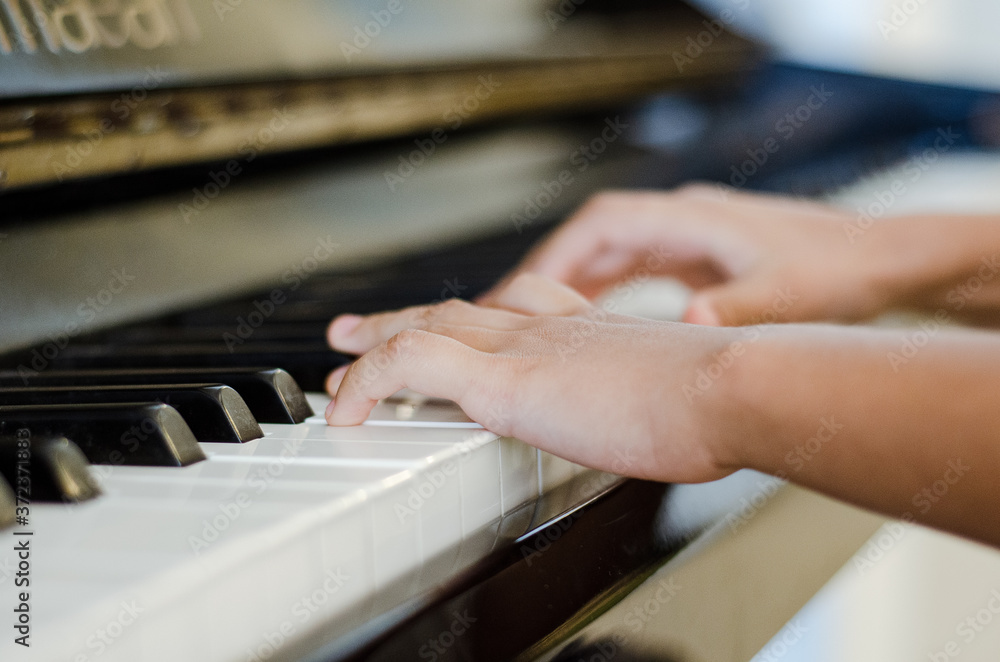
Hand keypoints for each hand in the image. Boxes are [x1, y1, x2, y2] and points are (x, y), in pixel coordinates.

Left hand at [326, 274, 738, 482]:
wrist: (732, 388)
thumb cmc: (722, 401)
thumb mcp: (676, 397)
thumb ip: (649, 402)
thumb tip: (658, 428)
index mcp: (587, 331)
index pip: (516, 307)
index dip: (476, 318)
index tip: (455, 332)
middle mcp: (549, 328)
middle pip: (459, 308)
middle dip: (408, 317)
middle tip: (364, 326)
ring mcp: (523, 348)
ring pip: (425, 323)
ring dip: (376, 339)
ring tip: (338, 356)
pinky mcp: (506, 379)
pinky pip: (412, 363)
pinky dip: (369, 380)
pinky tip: (345, 409)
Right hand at [480, 185, 890, 325]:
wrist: (879, 261)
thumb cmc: (838, 271)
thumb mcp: (786, 296)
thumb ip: (735, 311)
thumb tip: (687, 327)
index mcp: (690, 219)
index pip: (600, 226)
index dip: (553, 258)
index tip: (517, 294)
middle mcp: (680, 221)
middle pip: (591, 238)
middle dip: (545, 273)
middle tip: (505, 317)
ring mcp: (685, 238)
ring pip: (606, 254)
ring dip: (567, 285)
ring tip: (530, 325)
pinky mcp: (693, 258)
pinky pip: (628, 270)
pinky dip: (599, 294)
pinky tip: (587, 324)